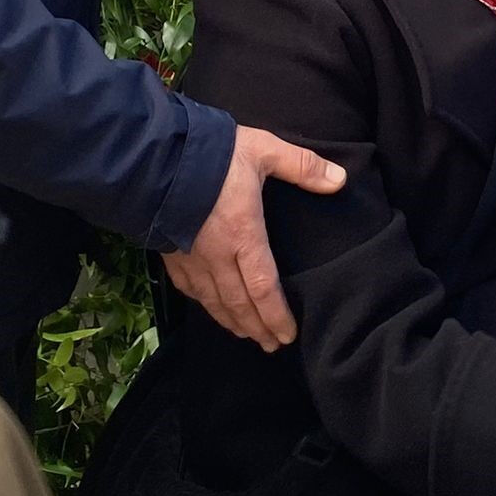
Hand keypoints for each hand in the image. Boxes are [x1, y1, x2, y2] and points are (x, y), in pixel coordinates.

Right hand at [162, 125, 346, 351]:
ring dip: (232, 322)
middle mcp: (217, 255)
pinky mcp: (170, 254)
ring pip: (213, 302)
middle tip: (272, 345)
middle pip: (239, 303)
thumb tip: (340, 180)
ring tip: (247, 335)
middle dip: (257, 327)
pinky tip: (212, 309)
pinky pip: (189, 289)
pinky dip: (205, 305)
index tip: (288, 335)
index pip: (263, 288)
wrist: (156, 156)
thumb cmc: (213, 153)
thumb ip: (302, 166)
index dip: (276, 315)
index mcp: (243, 235)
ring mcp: (191, 258)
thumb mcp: (263, 150)